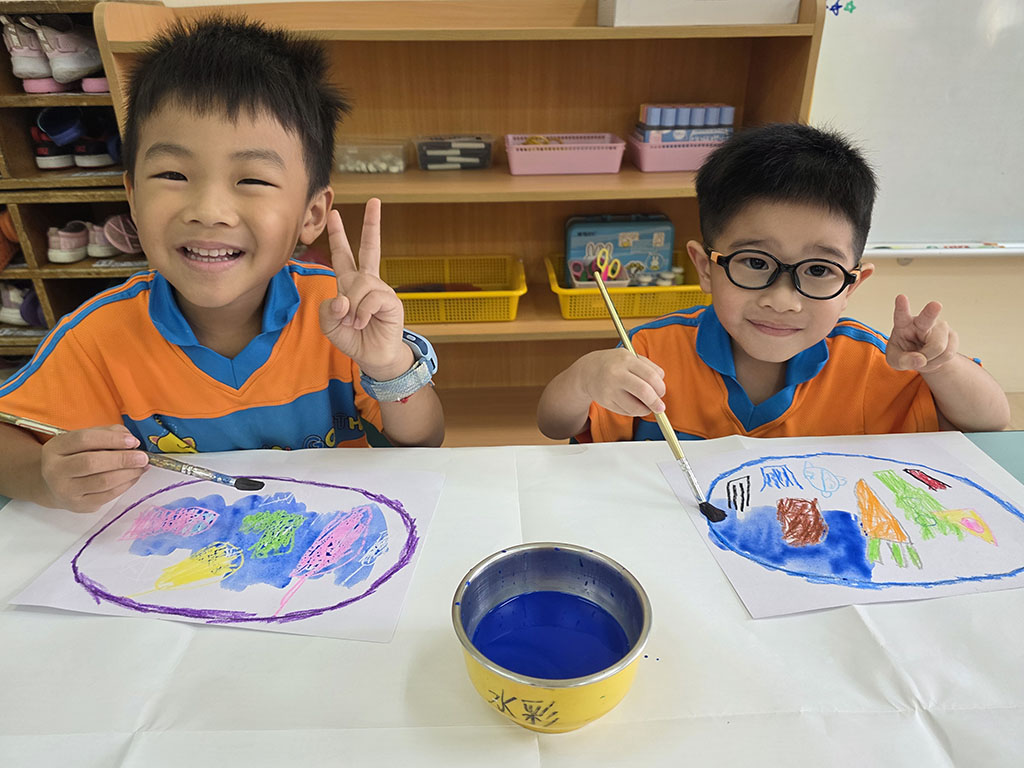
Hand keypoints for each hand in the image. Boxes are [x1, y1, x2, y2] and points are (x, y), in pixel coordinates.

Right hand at [40, 425, 148, 512]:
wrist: (54, 486)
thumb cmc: (74, 458)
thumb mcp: (82, 441)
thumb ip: (105, 433)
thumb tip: (130, 439)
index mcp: (56, 448)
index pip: (83, 440)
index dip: (111, 439)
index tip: (132, 441)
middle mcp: (55, 470)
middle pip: (91, 463)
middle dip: (122, 459)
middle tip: (143, 457)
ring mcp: (66, 491)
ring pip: (103, 482)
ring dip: (129, 473)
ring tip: (142, 466)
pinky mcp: (79, 506)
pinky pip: (108, 495)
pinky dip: (126, 485)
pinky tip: (134, 476)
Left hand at [319, 199, 410, 379]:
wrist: (373, 357)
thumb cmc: (353, 339)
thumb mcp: (329, 325)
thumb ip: (328, 309)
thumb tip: (343, 298)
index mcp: (350, 284)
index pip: (343, 255)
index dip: (338, 235)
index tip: (337, 214)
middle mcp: (367, 282)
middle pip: (369, 248)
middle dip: (371, 224)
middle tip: (374, 201)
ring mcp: (381, 290)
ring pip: (359, 285)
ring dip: (352, 306)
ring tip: (355, 322)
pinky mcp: (392, 302)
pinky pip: (371, 298)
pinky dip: (362, 312)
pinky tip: (364, 322)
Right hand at [581, 349, 666, 415]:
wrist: (588, 370)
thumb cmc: (614, 363)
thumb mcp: (630, 357)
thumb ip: (649, 367)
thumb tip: (662, 384)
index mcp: (626, 360)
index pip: (651, 376)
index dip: (660, 387)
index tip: (662, 392)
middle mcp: (617, 374)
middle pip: (644, 391)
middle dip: (656, 402)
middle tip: (660, 408)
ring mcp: (610, 389)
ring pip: (635, 407)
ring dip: (645, 410)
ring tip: (646, 406)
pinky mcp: (605, 402)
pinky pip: (626, 412)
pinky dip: (634, 411)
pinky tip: (632, 404)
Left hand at [886, 294, 958, 372]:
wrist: (923, 358)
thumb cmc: (905, 354)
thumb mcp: (896, 361)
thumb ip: (903, 361)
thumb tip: (921, 360)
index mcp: (903, 324)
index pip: (901, 315)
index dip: (901, 306)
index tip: (901, 297)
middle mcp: (922, 322)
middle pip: (928, 317)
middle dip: (931, 311)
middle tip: (935, 305)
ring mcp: (939, 327)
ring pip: (938, 347)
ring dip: (930, 360)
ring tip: (923, 359)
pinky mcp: (952, 335)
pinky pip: (947, 354)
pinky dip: (939, 363)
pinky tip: (934, 358)